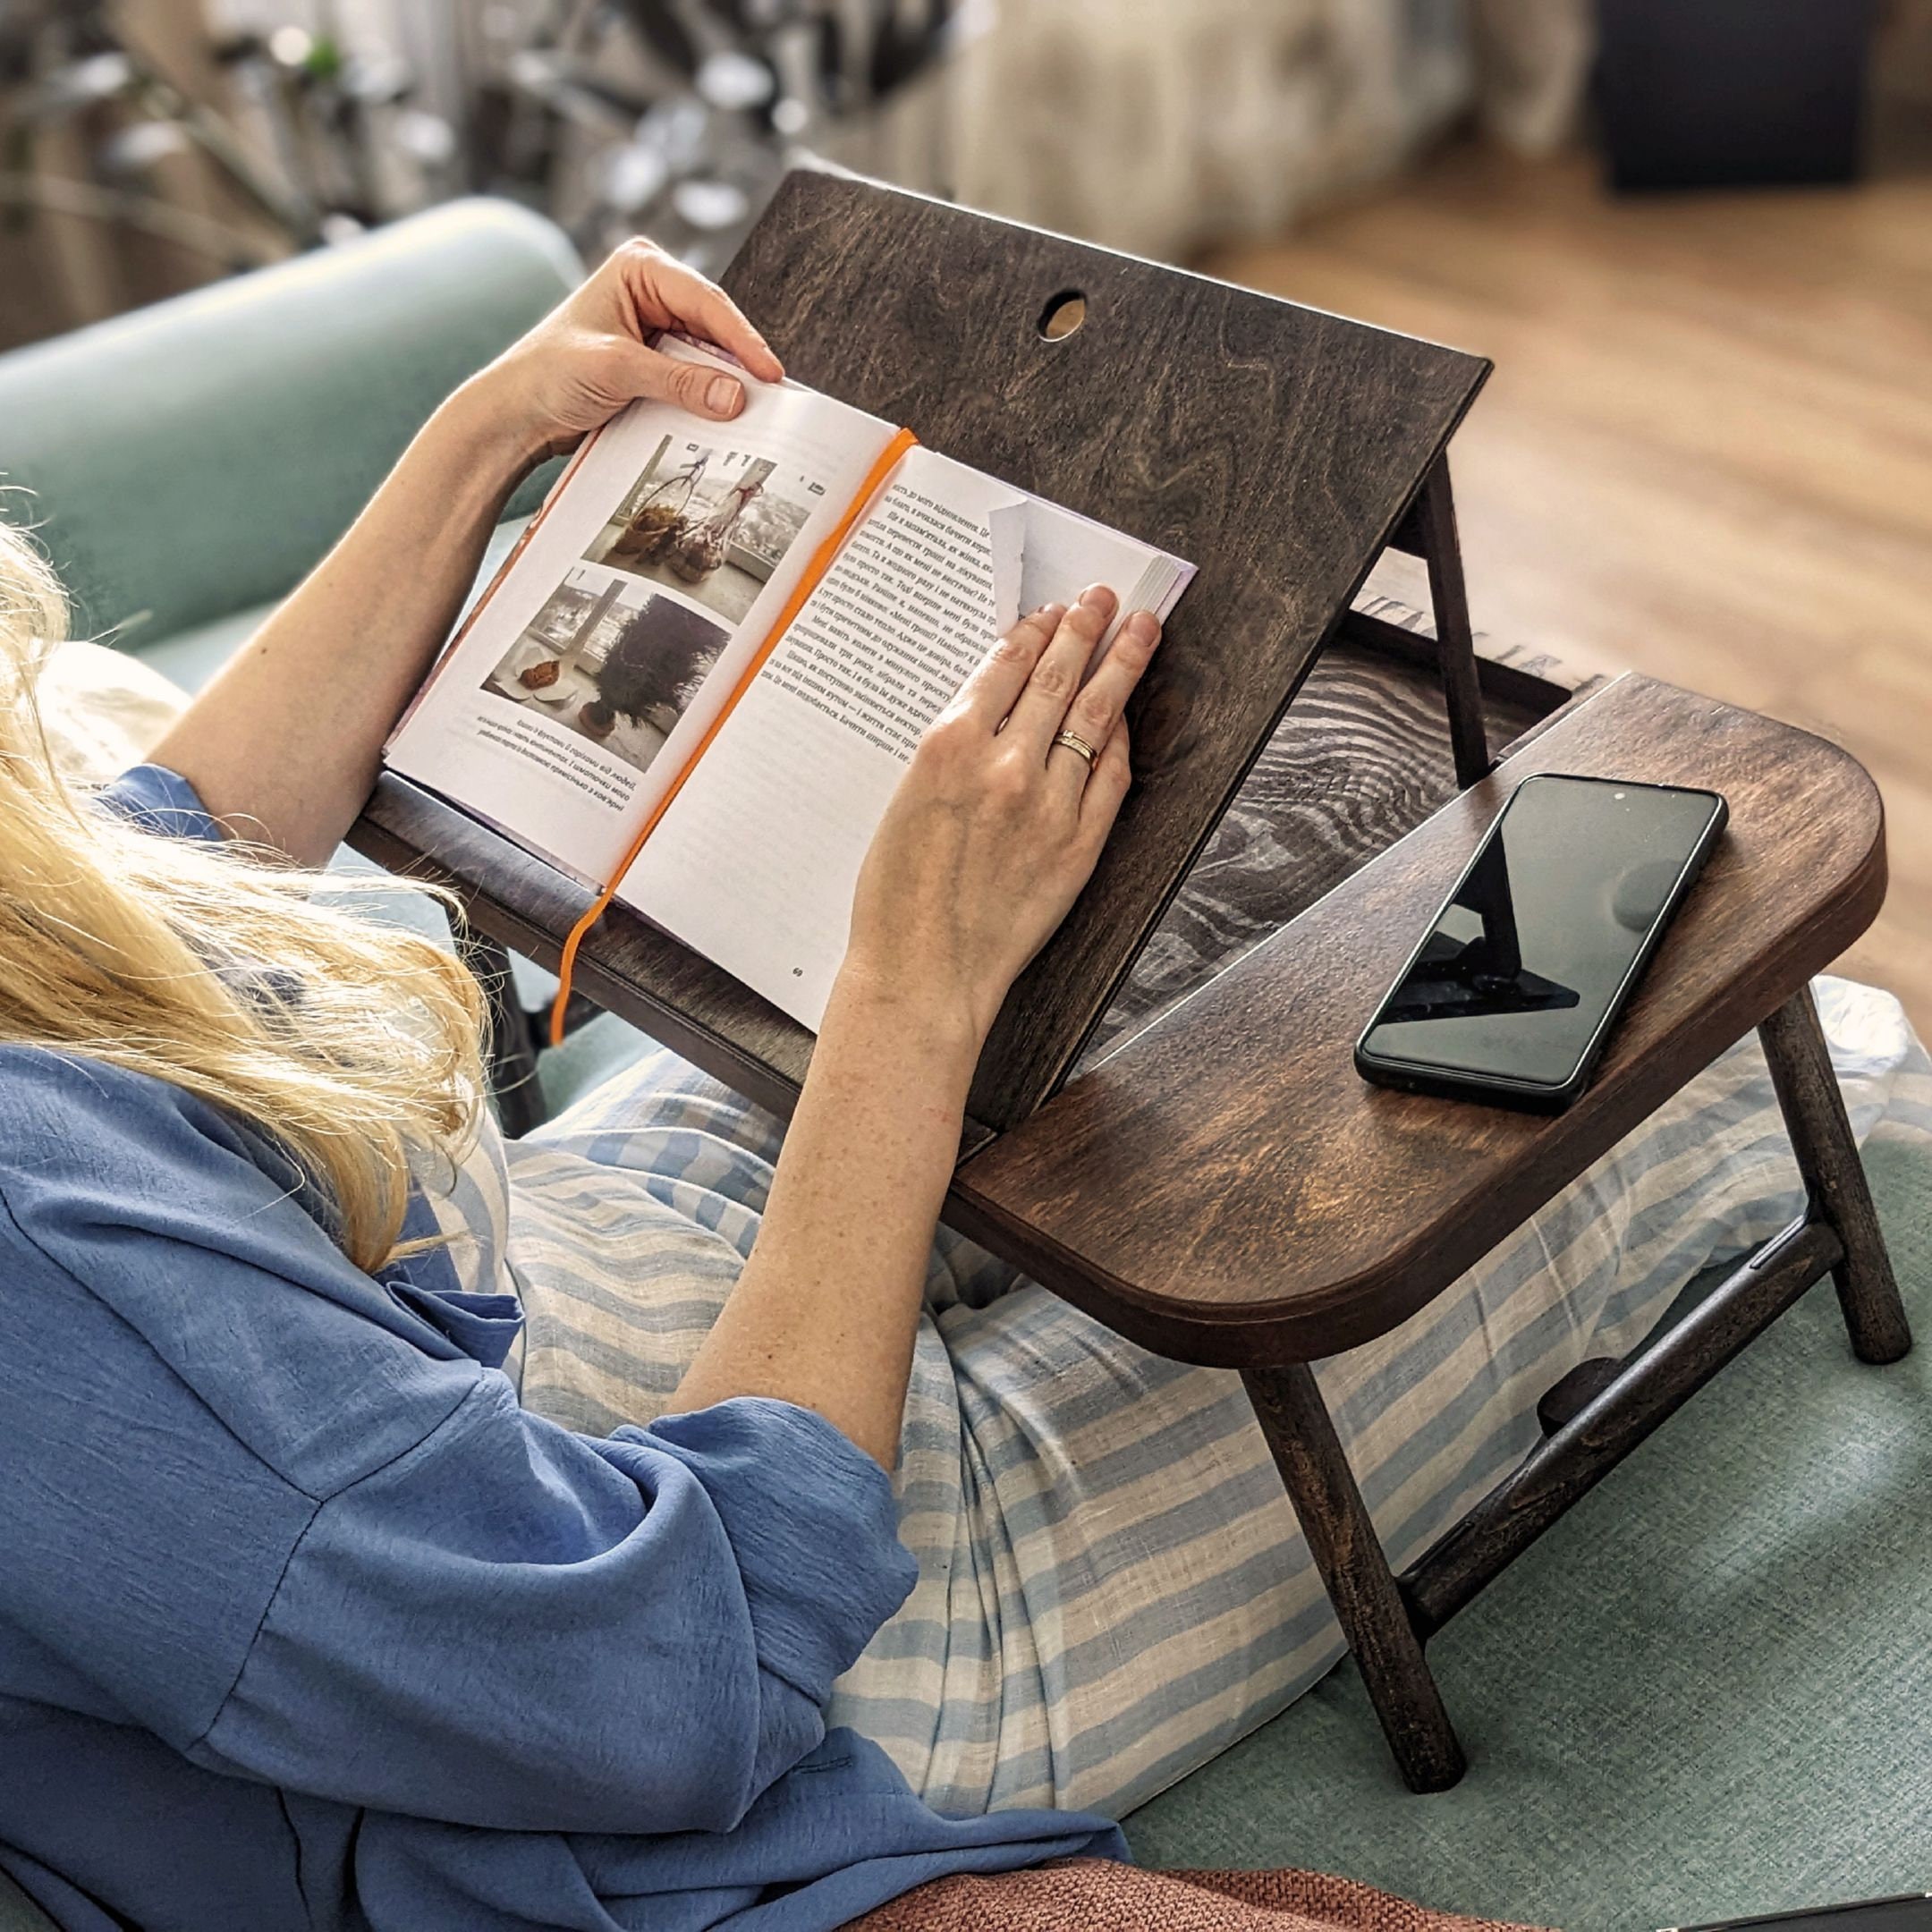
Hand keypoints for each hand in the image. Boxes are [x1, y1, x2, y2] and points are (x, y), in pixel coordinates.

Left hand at [459, 237, 785, 467]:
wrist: (515, 413)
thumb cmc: (548, 373)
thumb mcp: (617, 370)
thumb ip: (679, 382)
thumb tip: (735, 397)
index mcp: (640, 268)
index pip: (706, 300)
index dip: (742, 339)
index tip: (770, 374)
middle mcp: (651, 291)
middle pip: (713, 327)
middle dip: (737, 363)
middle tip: (772, 399)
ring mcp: (654, 328)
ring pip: (707, 356)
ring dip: (723, 384)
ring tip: (752, 412)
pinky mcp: (653, 363)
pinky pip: (693, 378)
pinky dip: (707, 398)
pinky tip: (723, 417)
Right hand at [841, 585, 1161, 1044]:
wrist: (921, 971)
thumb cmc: (897, 896)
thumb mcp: (905, 799)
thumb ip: (951, 752)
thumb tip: (992, 712)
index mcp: (947, 745)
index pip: (1004, 664)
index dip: (1034, 631)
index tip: (1051, 612)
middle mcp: (1003, 764)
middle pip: (1056, 677)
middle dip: (1085, 628)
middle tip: (1106, 598)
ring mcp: (1048, 803)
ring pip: (1094, 716)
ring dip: (1120, 664)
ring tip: (1140, 630)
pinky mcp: (1079, 845)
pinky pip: (1111, 776)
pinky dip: (1120, 739)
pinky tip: (1126, 716)